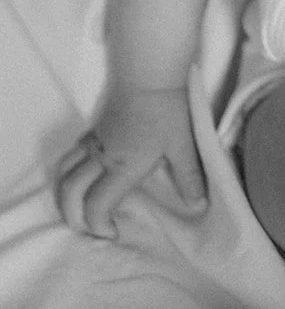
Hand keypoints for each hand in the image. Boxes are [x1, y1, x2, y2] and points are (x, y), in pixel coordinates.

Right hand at [56, 85, 207, 238]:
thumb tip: (198, 204)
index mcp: (121, 166)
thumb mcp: (183, 145)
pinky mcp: (92, 131)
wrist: (149, 75)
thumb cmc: (167, 110)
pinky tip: (82, 179)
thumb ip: (189, 177)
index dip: (97, 226)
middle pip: (68, 194)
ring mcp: (92, 143)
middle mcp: (100, 158)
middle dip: (72, 217)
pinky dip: (67, 175)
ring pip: (62, 175)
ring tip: (78, 209)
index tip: (113, 233)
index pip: (95, 205)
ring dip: (64, 197)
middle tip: (90, 228)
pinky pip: (68, 158)